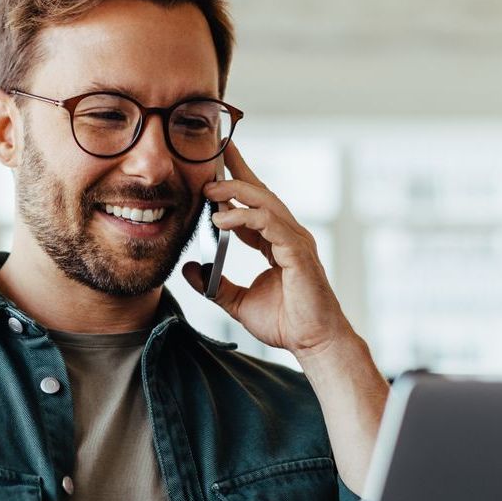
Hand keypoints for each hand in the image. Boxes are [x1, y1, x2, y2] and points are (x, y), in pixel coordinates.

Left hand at [182, 141, 351, 359]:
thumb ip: (214, 285)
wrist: (312, 342)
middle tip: (211, 157)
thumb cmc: (286, 323)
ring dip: (235, 192)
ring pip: (265, 202)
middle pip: (261, 192)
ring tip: (208, 191)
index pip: (254, 204)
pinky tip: (221, 220)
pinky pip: (269, 224)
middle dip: (237, 171)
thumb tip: (189, 271)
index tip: (215, 165)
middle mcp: (288, 236)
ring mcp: (295, 241)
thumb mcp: (237, 302)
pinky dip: (244, 218)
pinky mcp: (297, 252)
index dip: (235, 183)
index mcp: (276, 242)